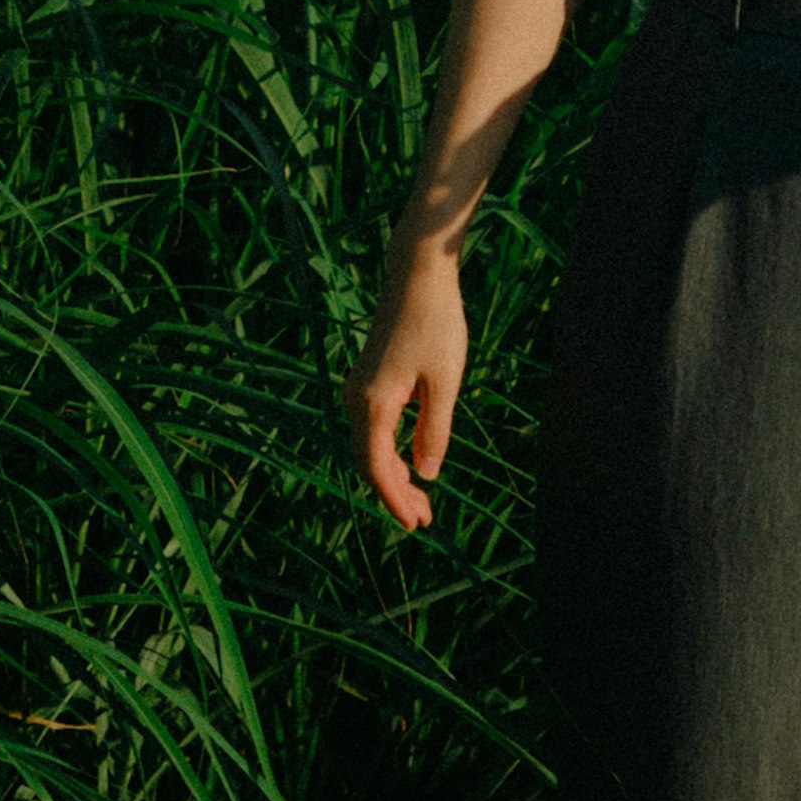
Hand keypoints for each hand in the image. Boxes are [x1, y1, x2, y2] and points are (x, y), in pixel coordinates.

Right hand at [351, 236, 469, 533]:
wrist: (417, 275)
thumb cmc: (436, 323)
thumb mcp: (445, 383)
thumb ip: (434, 431)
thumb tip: (426, 474)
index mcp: (373, 404)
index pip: (376, 469)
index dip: (395, 501)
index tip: (417, 524)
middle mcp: (355, 399)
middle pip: (369, 462)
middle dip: (395, 494)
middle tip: (425, 520)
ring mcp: (356, 389)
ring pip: (369, 446)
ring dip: (392, 475)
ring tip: (422, 500)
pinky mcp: (365, 380)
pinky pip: (372, 429)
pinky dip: (388, 452)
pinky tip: (409, 464)